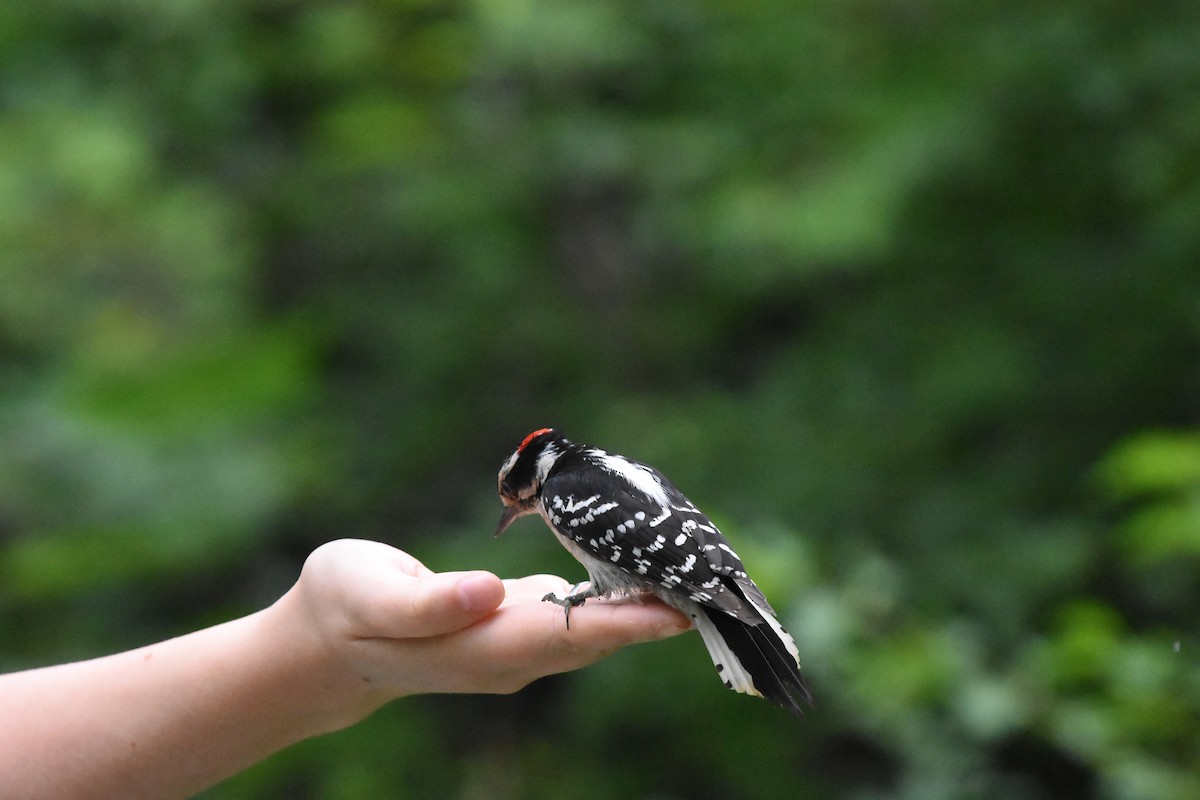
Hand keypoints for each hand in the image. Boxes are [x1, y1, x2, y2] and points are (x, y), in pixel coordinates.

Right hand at [276, 539, 691, 722]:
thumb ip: (429, 600)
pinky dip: (614, 599)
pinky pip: (576, 617)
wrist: (327, 646)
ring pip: (592, 630)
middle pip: (596, 638)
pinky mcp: (513, 627)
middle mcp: (509, 655)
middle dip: (655, 616)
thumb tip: (491, 593)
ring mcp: (514, 646)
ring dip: (643, 609)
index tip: (676, 609)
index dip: (623, 623)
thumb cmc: (343, 607)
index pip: (566, 636)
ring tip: (699, 581)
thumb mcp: (371, 594)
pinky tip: (644, 576)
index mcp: (479, 647)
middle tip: (716, 589)